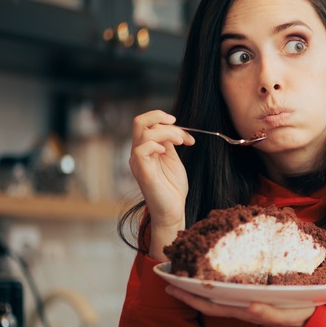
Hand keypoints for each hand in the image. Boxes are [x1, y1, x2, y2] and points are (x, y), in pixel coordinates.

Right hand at [129, 110, 195, 257]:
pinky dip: (156, 144)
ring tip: (181, 142)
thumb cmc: (172, 188)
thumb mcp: (173, 160)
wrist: (173, 210)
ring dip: (166, 132)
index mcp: (146, 149)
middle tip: (176, 124)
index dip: (168, 123)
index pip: (148, 124)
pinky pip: (141, 149)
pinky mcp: (142, 171)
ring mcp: (138, 162)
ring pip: (143, 131)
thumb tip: (172, 128)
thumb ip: (169, 144)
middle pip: (139, 121)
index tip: (187, 137)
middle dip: (160, 116)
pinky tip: (166, 152)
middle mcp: (138, 153)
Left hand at [165, 286, 314, 326]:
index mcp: (245, 310)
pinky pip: (228, 290)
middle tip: (169, 278)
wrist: (311, 321)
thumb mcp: (287, 316)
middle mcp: (241, 307)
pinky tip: (210, 274)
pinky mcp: (252, 296)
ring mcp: (245, 302)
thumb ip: (269, 313)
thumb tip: (250, 306)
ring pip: (216, 296)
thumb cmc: (298, 316)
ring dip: (198, 287)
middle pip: (208, 301)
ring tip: (184, 274)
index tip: (173, 286)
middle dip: (187, 292)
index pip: (212, 305)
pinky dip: (215, 283)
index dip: (192, 297)